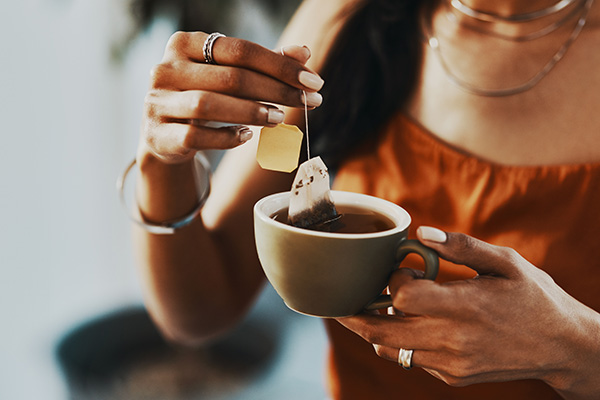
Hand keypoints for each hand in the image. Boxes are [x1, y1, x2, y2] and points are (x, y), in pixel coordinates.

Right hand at [140, 31, 323, 162]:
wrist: (163, 134)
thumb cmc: (203, 96)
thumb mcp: (229, 76)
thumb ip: (264, 64)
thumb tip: (304, 52)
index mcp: (185, 44)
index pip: (240, 50)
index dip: (280, 66)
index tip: (313, 82)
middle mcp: (166, 69)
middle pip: (230, 77)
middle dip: (275, 90)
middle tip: (306, 102)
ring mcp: (158, 102)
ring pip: (209, 105)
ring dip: (251, 112)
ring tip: (279, 117)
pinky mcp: (158, 135)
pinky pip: (195, 136)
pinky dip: (225, 137)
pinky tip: (247, 136)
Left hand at [337, 227, 599, 397]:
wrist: (561, 347)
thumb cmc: (533, 297)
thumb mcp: (507, 263)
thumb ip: (462, 247)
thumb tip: (423, 233)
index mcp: (465, 305)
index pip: (403, 295)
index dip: (392, 279)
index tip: (401, 268)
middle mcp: (453, 338)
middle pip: (382, 330)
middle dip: (354, 315)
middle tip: (339, 303)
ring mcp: (452, 362)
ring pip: (392, 349)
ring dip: (374, 329)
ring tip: (369, 310)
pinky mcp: (453, 376)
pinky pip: (412, 359)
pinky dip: (400, 342)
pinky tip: (409, 324)